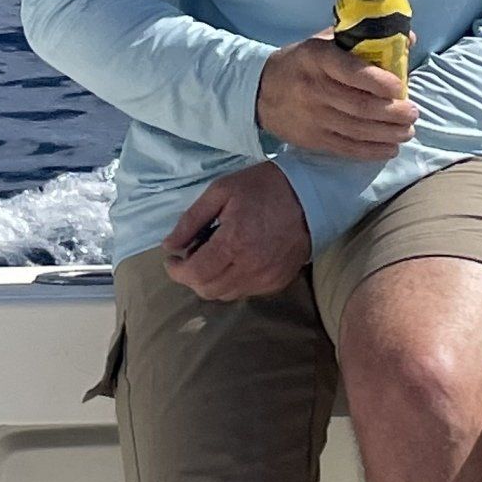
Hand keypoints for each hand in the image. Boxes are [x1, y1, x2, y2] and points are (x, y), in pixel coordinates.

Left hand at [163, 162, 312, 300]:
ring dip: (211, 281)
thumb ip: (191, 220)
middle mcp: (250, 267)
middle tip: (192, 256)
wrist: (311, 194)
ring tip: (214, 257)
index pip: (195, 274)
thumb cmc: (264, 187)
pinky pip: (245, 292)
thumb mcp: (221, 191)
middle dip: (191, 277)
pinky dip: (232, 282)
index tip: (172, 259)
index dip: (176, 271)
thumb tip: (169, 245)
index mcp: (234, 242)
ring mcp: (267, 278)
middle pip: (208, 290)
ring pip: (225, 295)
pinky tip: (235, 261)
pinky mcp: (278, 282)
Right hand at [255, 31, 417, 159]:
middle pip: (359, 106)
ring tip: (407, 131)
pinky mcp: (312, 139)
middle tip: (413, 112)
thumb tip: (409, 40)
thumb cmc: (302, 62)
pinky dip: (371, 151)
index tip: (400, 87)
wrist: (261, 91)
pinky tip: (390, 148)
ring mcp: (313, 117)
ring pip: (356, 130)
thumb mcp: (324, 42)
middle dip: (392, 112)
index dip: (378, 81)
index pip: (351, 72)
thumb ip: (364, 40)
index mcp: (317, 58)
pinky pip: (346, 148)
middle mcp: (314, 88)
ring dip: (388, 133)